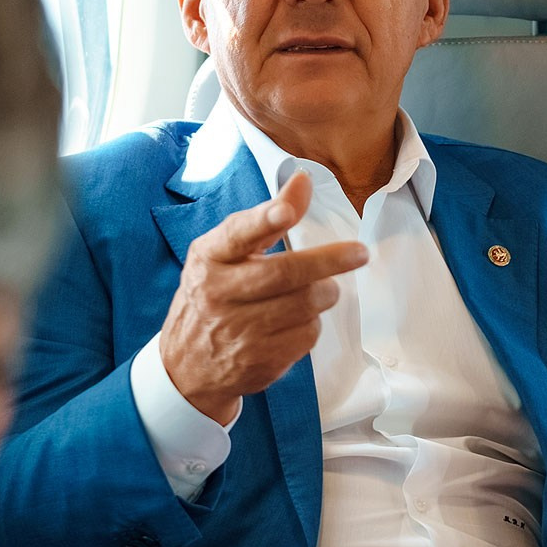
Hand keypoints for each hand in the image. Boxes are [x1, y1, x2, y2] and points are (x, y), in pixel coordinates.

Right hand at [160, 172, 367, 422]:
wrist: (187, 368)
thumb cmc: (213, 297)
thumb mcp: (226, 254)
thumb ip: (266, 218)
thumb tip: (302, 178)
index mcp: (208, 258)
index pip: (237, 235)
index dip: (265, 220)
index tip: (287, 210)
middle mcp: (218, 293)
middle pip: (284, 272)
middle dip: (329, 260)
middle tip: (358, 253)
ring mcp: (238, 330)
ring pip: (304, 304)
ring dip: (324, 293)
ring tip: (323, 289)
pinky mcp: (259, 360)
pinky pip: (306, 334)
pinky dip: (312, 323)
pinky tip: (300, 320)